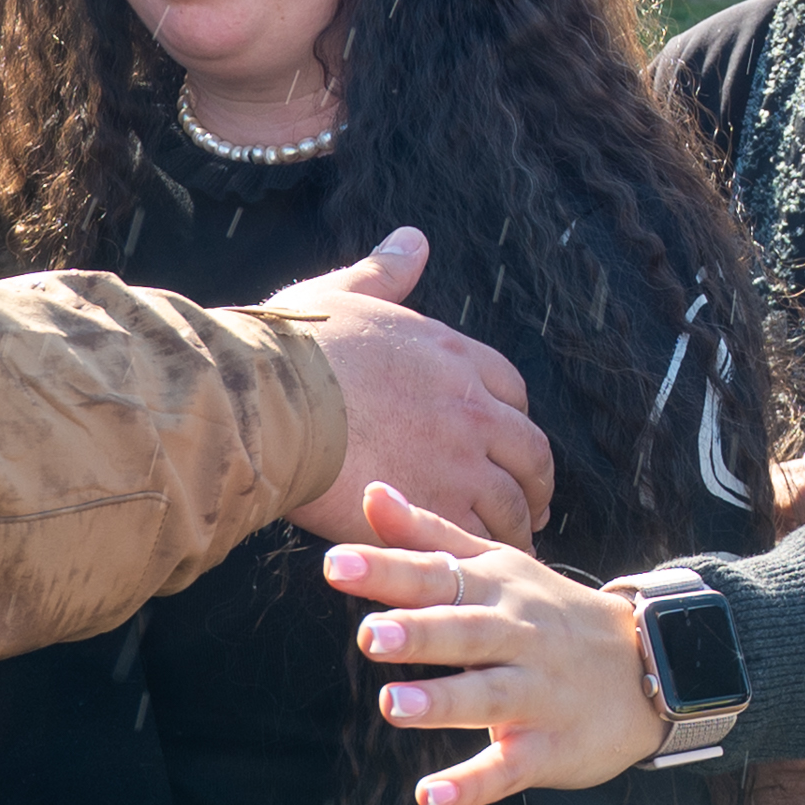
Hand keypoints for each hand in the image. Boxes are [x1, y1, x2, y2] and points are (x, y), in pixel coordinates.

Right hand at [275, 229, 552, 551]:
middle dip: (534, 479)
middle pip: (529, 449)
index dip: (509, 416)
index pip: (510, 387)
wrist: (271, 403)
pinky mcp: (436, 509)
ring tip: (510, 543)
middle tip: (531, 501)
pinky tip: (475, 566)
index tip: (505, 436)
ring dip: (518, 524)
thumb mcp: (346, 293)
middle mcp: (470, 408)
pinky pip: (480, 539)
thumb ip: (385, 272)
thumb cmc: (296, 350)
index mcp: (453, 355)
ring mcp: (460, 462)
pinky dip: (485, 554)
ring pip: (513, 502)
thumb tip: (413, 238)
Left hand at [324, 484, 657, 804]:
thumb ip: (429, 533)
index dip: (388, 570)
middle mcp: (517, 638)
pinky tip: (430, 796)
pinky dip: (472, 784)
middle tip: (369, 634)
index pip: (438, 574)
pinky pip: (508, 768)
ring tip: (392, 704)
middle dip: (419, 632)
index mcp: (497, 591)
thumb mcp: (498, 565)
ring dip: (441, 702)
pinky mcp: (548, 748)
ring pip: (487, 697)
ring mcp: (535, 695)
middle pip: (465, 632)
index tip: (336, 564)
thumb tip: (369, 492)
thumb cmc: (551, 612)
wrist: (653, 663)